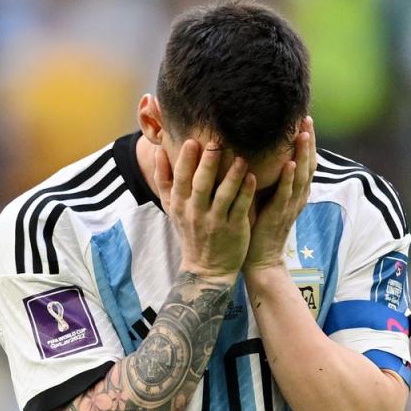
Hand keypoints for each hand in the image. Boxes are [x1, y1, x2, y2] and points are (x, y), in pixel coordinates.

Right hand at [155, 140, 255, 282]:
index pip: (181, 180)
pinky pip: (240, 208)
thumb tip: (158, 152)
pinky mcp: (234, 229)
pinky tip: (252, 177)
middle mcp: (196, 213)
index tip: (191, 141)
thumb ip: (164, 180)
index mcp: (180, 205)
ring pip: (224, 195)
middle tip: (216, 142)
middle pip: (201, 185)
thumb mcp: (172, 209)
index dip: (185, 161)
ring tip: (241, 158)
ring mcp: (216, 222)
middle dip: (208, 163)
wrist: (206, 269)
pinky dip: (246, 193)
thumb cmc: (190, 232)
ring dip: (232, 176)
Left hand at [243, 117, 315, 273]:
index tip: (304, 120)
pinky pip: (286, 194)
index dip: (307, 142)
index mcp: (295, 192)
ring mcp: (290, 206)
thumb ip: (265, 177)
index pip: (304, 162)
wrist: (259, 258)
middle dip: (309, 142)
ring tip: (304, 134)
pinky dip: (289, 178)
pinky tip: (289, 163)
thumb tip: (254, 152)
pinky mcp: (279, 215)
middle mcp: (297, 197)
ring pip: (301, 176)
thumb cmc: (258, 227)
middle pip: (308, 164)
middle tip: (307, 119)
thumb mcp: (264, 197)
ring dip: (303, 155)